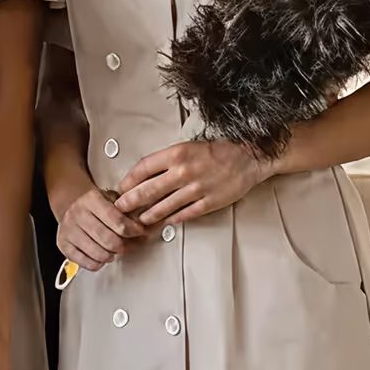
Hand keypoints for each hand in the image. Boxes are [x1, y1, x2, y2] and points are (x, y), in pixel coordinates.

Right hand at [56, 187, 142, 272]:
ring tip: (114, 250)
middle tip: (129, 245)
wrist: (70, 204)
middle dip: (125, 246)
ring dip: (112, 256)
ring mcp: (68, 229)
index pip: (118, 221)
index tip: (140, 233)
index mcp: (91, 199)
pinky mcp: (62, 243)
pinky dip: (97, 263)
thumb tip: (150, 226)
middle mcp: (77, 213)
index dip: (134, 231)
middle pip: (110, 240)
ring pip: (99, 253)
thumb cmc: (94, 205)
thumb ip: (128, 211)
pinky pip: (85, 262)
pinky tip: (100, 256)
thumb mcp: (111, 199)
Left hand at [114, 139, 269, 226]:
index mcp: (176, 154)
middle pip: (148, 190)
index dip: (128, 180)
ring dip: (148, 215)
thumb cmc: (217, 151)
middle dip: (130, 201)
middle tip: (120, 209)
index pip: (143, 168)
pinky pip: (185, 214)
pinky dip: (172, 219)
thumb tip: (144, 175)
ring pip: (164, 206)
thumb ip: (166, 161)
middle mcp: (183, 172)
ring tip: (139, 220)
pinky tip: (165, 222)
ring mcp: (196, 189)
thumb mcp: (187, 148)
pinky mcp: (208, 202)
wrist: (248, 158)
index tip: (121, 188)